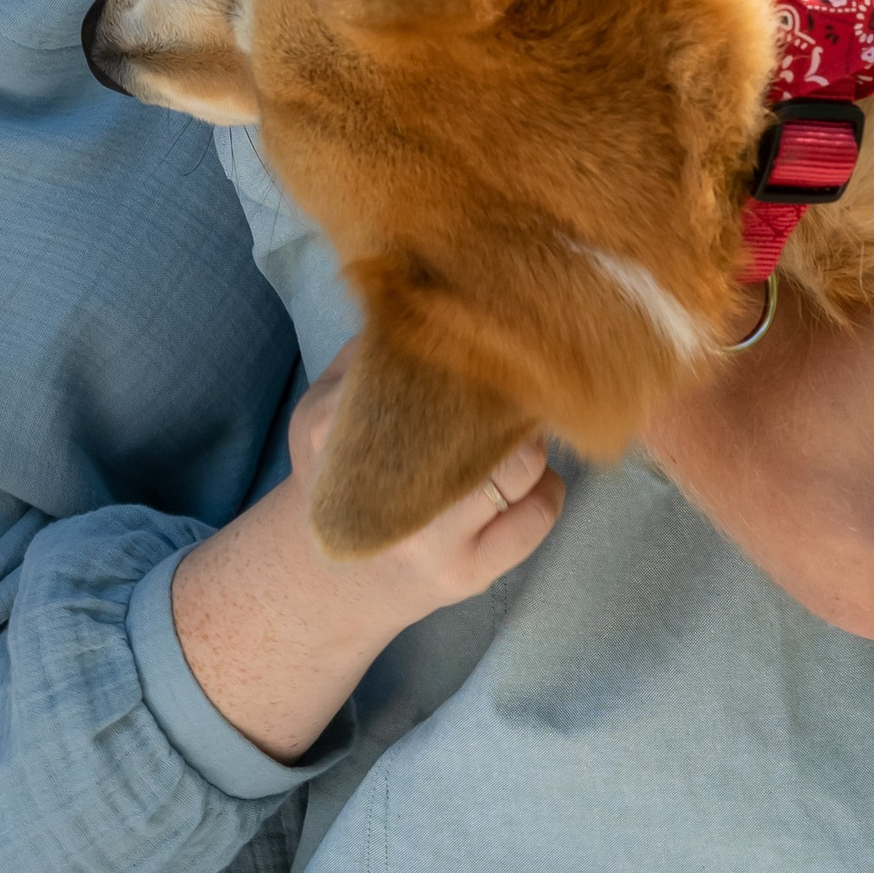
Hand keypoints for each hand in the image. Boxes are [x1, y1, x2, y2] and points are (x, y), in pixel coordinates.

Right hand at [285, 352, 562, 600]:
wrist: (326, 582)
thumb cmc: (341, 475)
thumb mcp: (325, 409)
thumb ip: (367, 353)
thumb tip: (429, 290)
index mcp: (338, 433)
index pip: (420, 375)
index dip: (466, 353)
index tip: (488, 338)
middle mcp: (387, 493)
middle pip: (485, 423)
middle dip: (511, 398)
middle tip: (519, 381)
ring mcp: (431, 542)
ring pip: (522, 467)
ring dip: (533, 440)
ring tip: (518, 430)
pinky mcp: (469, 575)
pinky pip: (540, 516)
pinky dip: (547, 488)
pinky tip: (526, 481)